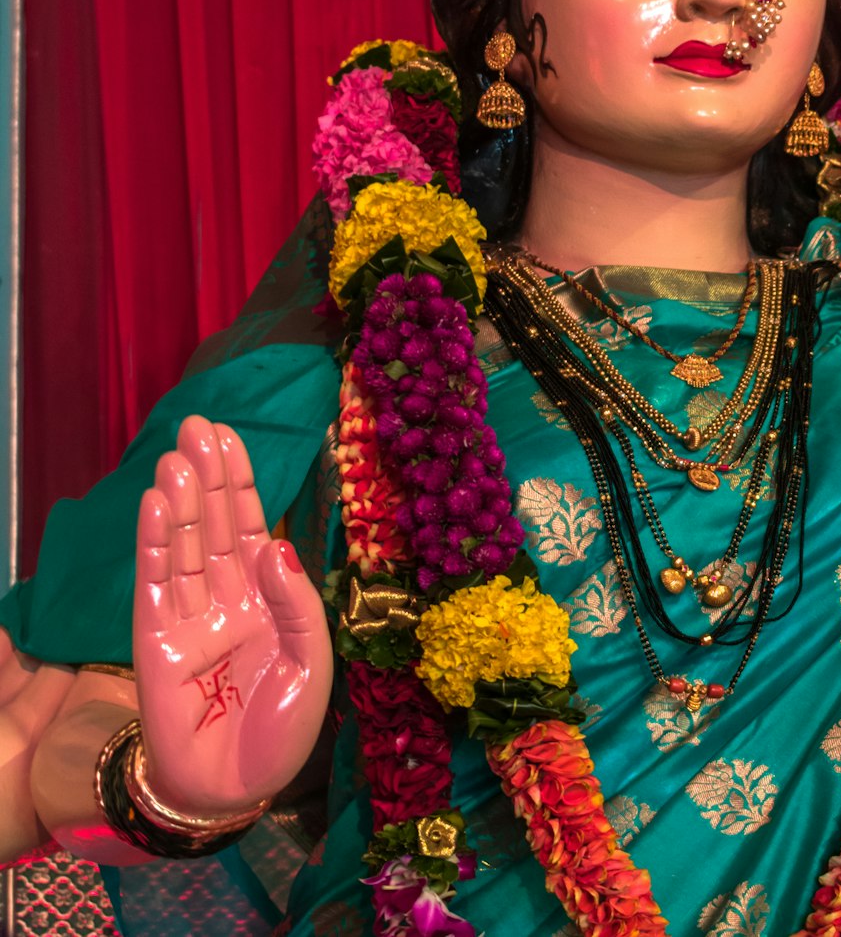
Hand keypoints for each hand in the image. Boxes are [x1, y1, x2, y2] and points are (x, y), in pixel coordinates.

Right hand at [134, 416, 332, 816]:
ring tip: (176, 459)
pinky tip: (154, 505)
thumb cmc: (280, 730)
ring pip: (183, 546)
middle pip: (212, 523)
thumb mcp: (311, 662)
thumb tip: (272, 546)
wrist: (238, 790)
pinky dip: (154, 543)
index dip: (238, 481)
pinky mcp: (157, 642)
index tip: (227, 435)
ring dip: (179, 501)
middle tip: (196, 425)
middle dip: (205, 475)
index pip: (248, 525)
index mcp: (264, 596)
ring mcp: (189, 617)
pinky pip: (156, 585)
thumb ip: (296, 602)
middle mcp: (225, 596)